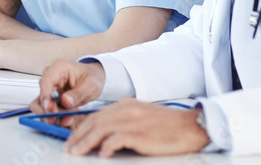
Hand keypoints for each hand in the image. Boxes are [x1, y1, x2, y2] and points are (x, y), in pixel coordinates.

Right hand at [31, 59, 104, 112]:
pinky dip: (55, 117)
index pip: (46, 81)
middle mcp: (50, 77)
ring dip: (52, 115)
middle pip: (41, 95)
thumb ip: (78, 93)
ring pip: (41, 105)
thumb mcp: (90, 85)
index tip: (49, 109)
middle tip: (62, 119)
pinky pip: (48, 111)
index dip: (45, 96)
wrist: (93, 79)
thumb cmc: (91, 77)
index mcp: (59, 68)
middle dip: (49, 110)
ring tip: (68, 119)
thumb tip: (65, 101)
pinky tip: (67, 119)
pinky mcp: (51, 99)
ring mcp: (49, 88)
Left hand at [64, 98, 209, 156]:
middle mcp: (127, 110)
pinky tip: (101, 155)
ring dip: (85, 142)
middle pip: (94, 121)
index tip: (72, 138)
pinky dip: (106, 146)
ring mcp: (134, 121)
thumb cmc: (168, 126)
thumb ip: (123, 121)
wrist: (192, 126)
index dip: (81, 127)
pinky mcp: (141, 134)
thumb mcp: (142, 117)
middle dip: (78, 135)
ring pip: (101, 129)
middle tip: (69, 147)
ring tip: (76, 152)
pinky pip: (117, 139)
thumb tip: (104, 136)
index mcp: (126, 105)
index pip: (96, 115)